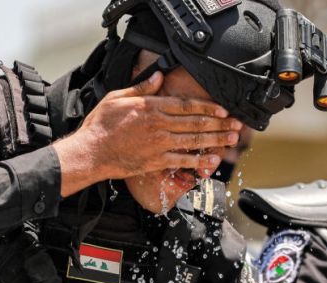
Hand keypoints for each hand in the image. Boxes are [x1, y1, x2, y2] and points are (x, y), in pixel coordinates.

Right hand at [53, 71, 242, 196]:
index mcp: (150, 107)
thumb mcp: (117, 97)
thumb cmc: (100, 125)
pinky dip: (199, 162)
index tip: (223, 110)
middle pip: (195, 123)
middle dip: (219, 124)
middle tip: (236, 125)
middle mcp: (158, 125)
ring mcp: (159, 144)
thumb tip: (158, 76)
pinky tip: (212, 161)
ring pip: (194, 141)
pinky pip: (182, 161)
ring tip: (231, 139)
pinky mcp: (156, 161)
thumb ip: (141, 88)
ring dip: (215, 140)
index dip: (207, 107)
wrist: (90, 152)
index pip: (186, 105)